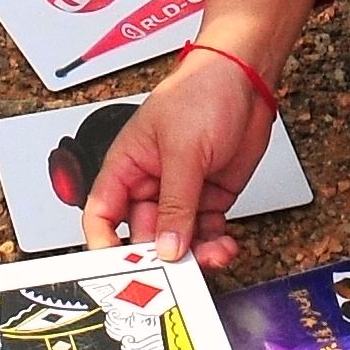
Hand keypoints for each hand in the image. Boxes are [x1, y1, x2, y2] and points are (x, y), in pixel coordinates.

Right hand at [80, 44, 271, 269]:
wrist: (247, 77)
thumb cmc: (202, 89)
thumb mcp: (183, 150)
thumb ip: (176, 203)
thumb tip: (167, 247)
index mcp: (127, 164)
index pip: (101, 213)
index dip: (103, 243)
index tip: (119, 267)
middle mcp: (150, 182)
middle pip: (142, 234)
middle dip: (160, 256)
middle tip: (176, 272)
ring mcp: (181, 191)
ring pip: (178, 239)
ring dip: (193, 253)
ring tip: (211, 256)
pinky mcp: (209, 197)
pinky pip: (205, 233)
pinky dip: (215, 244)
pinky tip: (224, 245)